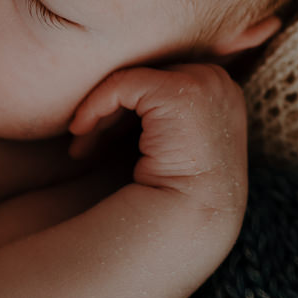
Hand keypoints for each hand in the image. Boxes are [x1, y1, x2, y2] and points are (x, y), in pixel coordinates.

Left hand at [66, 62, 248, 217]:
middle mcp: (217, 81)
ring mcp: (205, 82)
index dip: (123, 106)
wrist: (191, 220)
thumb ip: (158, 115)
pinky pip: (122, 84)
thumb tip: (125, 99)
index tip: (96, 137)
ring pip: (130, 79)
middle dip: (110, 107)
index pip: (159, 82)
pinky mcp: (183, 90)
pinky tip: (80, 135)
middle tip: (83, 138)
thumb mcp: (171, 142)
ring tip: (80, 142)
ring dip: (98, 110)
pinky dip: (94, 107)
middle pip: (144, 77)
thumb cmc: (174, 191)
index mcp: (218, 92)